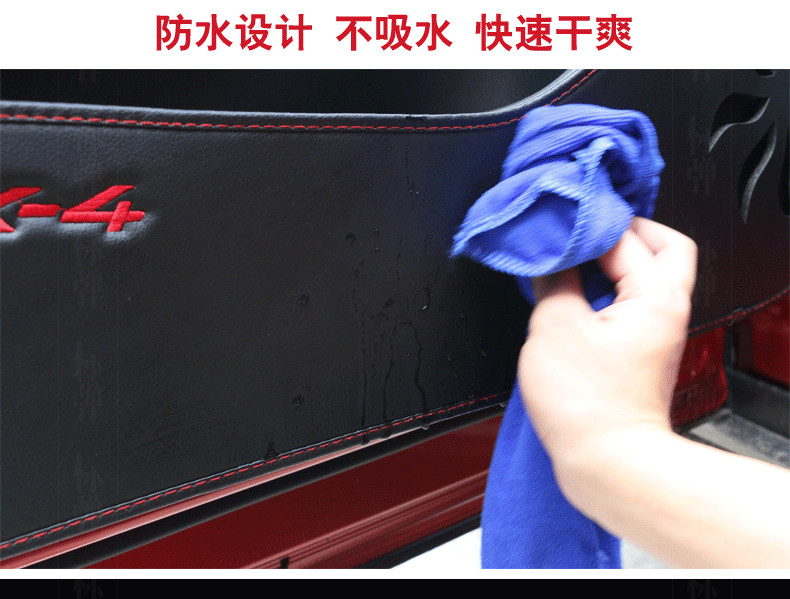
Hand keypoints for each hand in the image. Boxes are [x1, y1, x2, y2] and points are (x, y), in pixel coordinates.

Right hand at [518, 217, 697, 463]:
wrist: (607, 462)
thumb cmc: (589, 406)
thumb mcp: (554, 327)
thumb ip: (553, 280)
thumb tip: (549, 260)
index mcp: (655, 296)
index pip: (624, 236)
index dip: (585, 227)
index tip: (554, 228)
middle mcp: (666, 310)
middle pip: (662, 246)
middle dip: (622, 231)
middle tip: (582, 232)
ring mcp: (657, 332)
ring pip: (649, 274)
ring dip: (614, 262)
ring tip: (572, 263)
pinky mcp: (641, 352)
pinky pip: (631, 303)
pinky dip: (606, 290)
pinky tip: (572, 298)